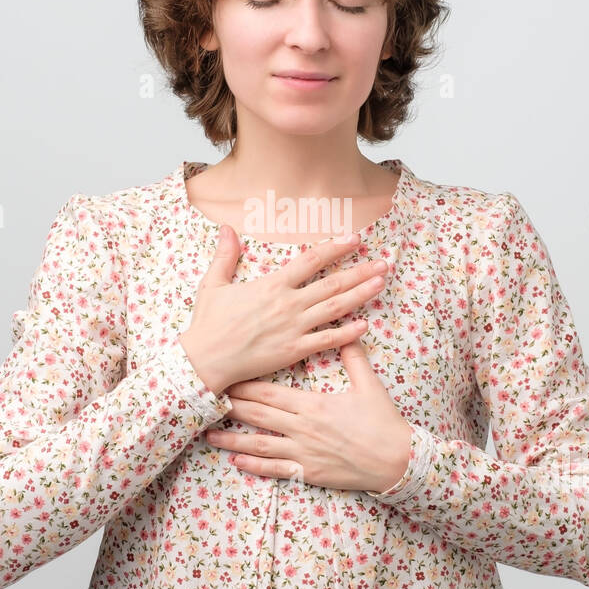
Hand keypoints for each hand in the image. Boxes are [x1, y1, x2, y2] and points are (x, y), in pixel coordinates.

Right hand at [178, 226, 389, 393]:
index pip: (311, 260)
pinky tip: (365, 325)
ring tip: (381, 283)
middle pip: (332, 283)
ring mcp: (293, 328)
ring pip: (335, 308)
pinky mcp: (294, 351)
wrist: (204, 360)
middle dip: (360, 271)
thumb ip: (225, 256)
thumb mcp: (212, 284)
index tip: (355, 239)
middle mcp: (288, 304)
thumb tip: (227, 229)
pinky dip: (347, 333)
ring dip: (361, 294)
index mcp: (272, 285)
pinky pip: (327, 341)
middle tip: (383, 262)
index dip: (335, 247)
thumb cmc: (207, 324)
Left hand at [203, 338, 412, 493]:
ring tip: (209, 436)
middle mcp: (302, 428)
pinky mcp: (308, 473)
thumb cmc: (383, 423)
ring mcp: (303, 452)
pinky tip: (236, 463)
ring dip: (232, 441)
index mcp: (313, 405)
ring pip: (259, 445)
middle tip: (206, 401)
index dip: (244, 386)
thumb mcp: (370, 386)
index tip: (225, 378)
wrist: (396, 461)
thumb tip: (348, 329)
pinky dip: (254, 466)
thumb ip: (354, 357)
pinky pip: (275, 469)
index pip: (270, 393)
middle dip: (231, 407)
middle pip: (258, 415)